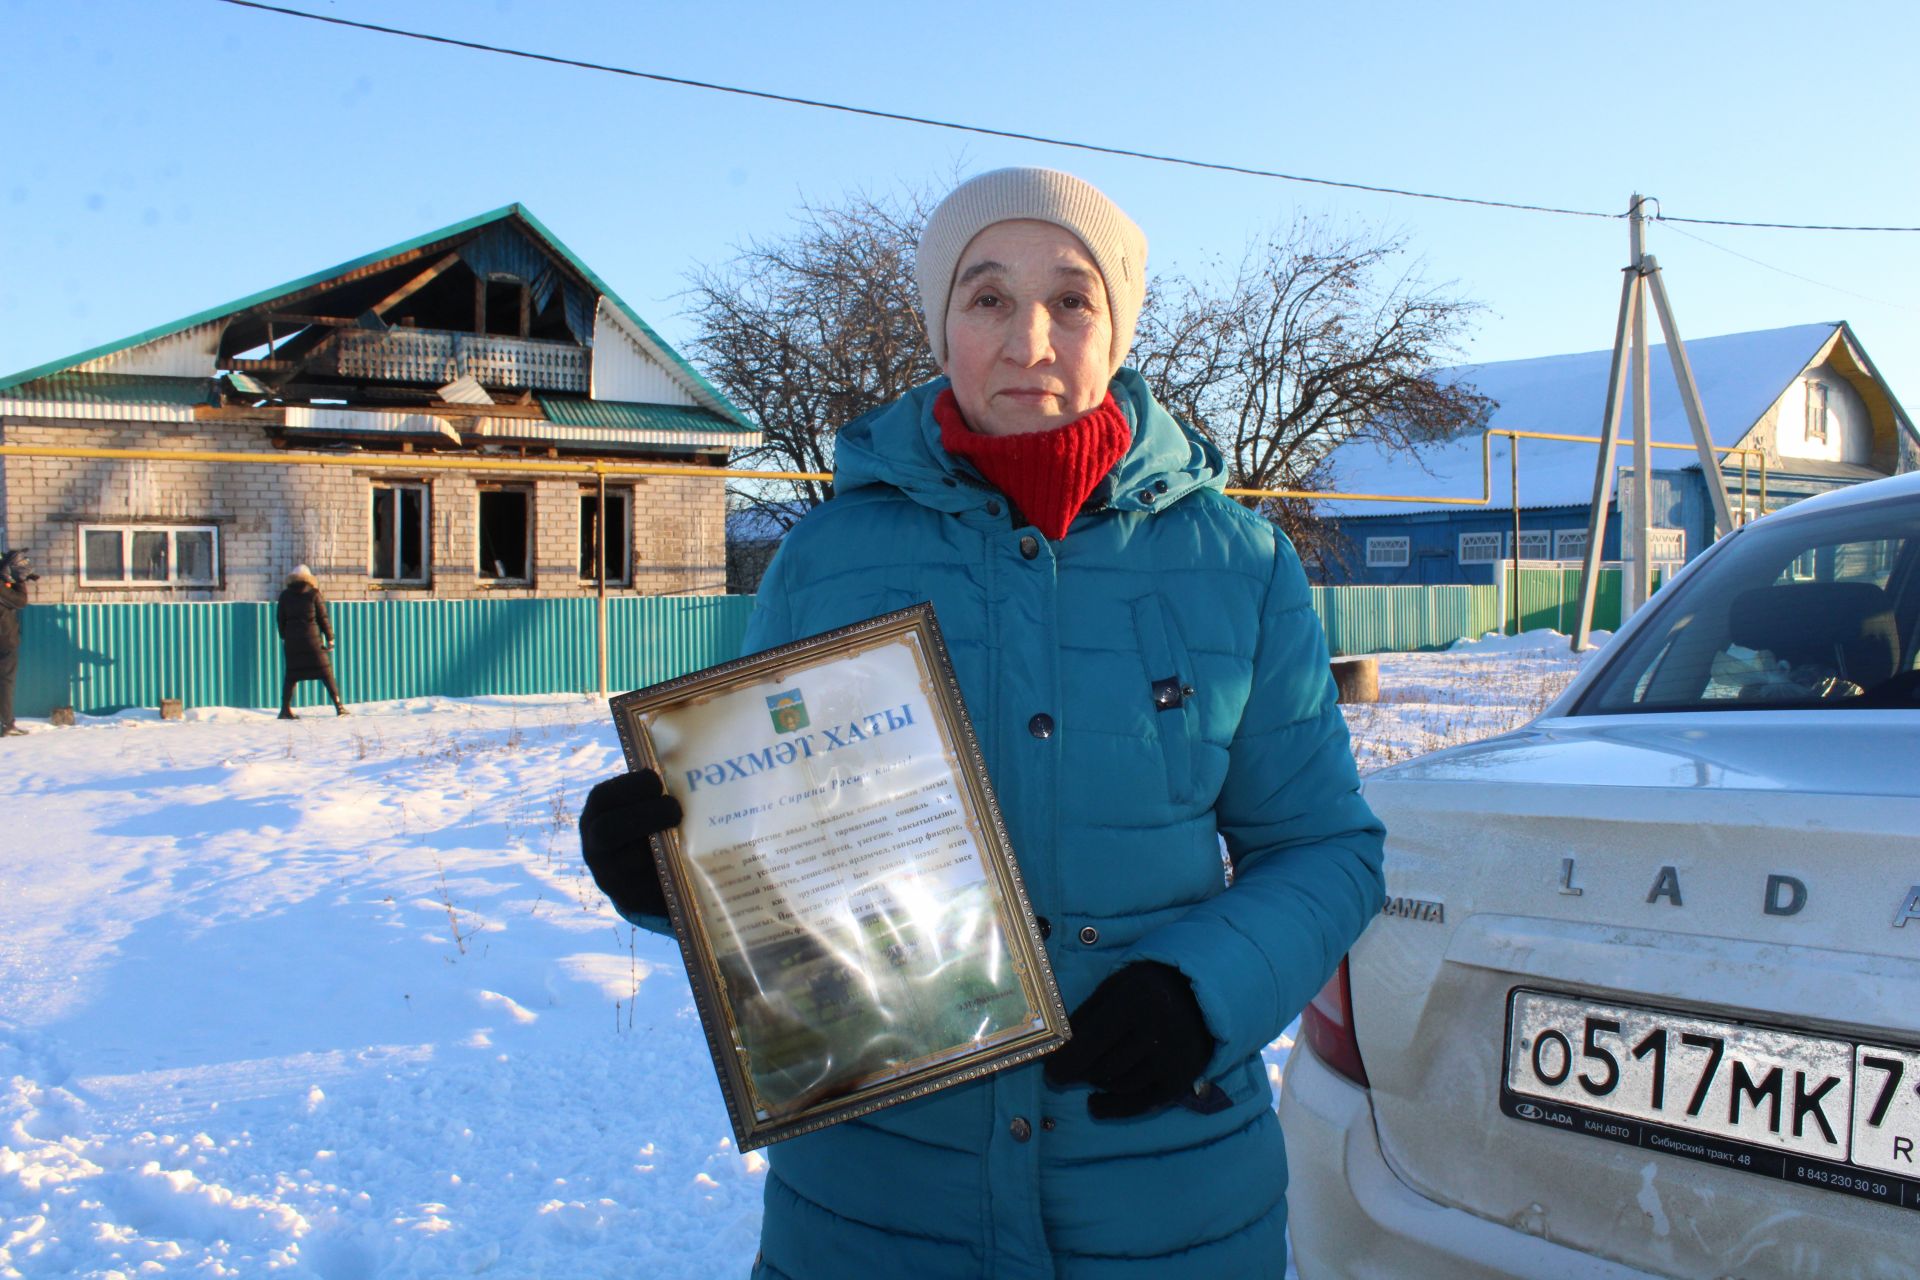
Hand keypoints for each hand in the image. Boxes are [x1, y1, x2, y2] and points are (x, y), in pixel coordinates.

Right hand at [579, 769, 682, 918]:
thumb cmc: (648, 828)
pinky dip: (672, 874)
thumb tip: (697, 755)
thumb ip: (655, 791)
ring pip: (628, 864)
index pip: (602, 797)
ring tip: (688, 835)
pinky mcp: (630, 900)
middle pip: (609, 831)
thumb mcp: (641, 808)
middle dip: (645, 817)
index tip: (655, 780)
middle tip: (675, 810)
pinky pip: (648, 889)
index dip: (628, 787)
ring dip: (661, 848)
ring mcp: (610, 877)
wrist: (641, 878)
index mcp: (597, 815)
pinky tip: (693, 862)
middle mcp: (595, 847)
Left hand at [1044, 961, 1214, 1118]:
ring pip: (1119, 1085)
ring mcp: (1172, 1058)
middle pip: (1103, 1067)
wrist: (1199, 998)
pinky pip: (1140, 1103)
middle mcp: (1158, 1031)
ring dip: (1099, 1082)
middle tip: (1069, 1071)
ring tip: (1094, 1072)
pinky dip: (1114, 1107)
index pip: (1093, 1039)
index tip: (1050, 1074)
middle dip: (1081, 1071)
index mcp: (1136, 1000)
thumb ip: (1086, 1017)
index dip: (1067, 1061)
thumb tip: (1058, 1053)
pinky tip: (1096, 1104)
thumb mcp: (1114, 988)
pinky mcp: (1182, 1079)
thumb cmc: (1146, 990)